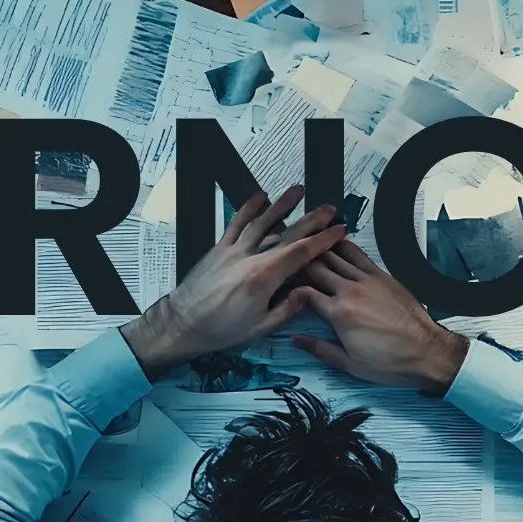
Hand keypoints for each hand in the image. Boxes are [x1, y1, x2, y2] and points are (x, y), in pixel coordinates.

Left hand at [121, 186, 344, 378]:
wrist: (183, 324)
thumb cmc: (221, 330)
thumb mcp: (260, 327)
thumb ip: (287, 308)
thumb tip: (309, 292)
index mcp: (264, 279)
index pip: (301, 253)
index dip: (323, 240)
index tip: (339, 230)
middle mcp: (250, 258)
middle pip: (286, 233)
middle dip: (311, 220)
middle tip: (329, 209)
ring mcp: (233, 250)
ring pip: (262, 222)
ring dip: (282, 205)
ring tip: (299, 191)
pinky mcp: (219, 249)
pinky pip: (236, 224)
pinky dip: (248, 209)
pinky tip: (260, 196)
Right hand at [288, 240, 468, 393]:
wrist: (427, 352)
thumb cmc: (389, 362)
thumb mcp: (350, 364)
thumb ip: (319, 349)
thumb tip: (294, 339)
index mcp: (338, 314)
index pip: (304, 293)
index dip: (290, 288)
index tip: (282, 287)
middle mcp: (350, 291)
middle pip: (316, 268)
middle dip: (300, 263)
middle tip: (288, 259)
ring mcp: (367, 280)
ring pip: (335, 256)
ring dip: (318, 250)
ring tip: (305, 243)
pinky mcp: (382, 275)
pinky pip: (358, 254)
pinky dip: (343, 246)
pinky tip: (334, 242)